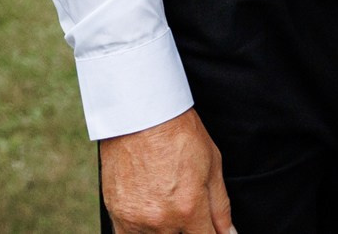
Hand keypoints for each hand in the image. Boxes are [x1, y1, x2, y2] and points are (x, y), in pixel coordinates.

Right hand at [99, 110, 233, 233]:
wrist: (141, 116)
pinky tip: (149, 214)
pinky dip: (141, 231)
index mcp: (188, 209)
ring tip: (168, 206)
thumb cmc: (178, 134)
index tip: (208, 228)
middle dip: (188, 229)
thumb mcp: (212, 165)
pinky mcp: (116, 214)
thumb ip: (221, 207)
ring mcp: (135, 220)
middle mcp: (160, 220)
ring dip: (165, 230)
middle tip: (185, 208)